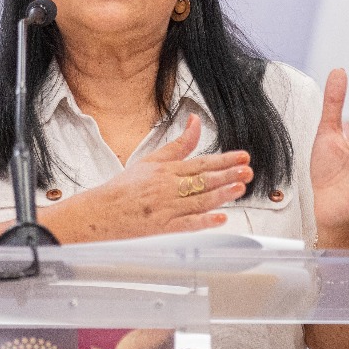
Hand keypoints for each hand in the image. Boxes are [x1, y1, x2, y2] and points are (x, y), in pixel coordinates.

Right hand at [62, 114, 252, 241]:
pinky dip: (203, 222)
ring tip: (239, 188)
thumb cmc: (125, 187)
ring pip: (198, 200)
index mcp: (166, 170)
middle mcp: (168, 188)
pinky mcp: (162, 228)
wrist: (100, 211)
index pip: (200, 163)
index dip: (224, 160)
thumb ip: (178, 144)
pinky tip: (220, 219)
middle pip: (202, 180)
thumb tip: (194, 121)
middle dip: (227, 175)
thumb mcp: (151, 159)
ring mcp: (166, 208)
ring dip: (220, 194)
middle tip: (247, 171)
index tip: (242, 157)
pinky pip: (186, 224)